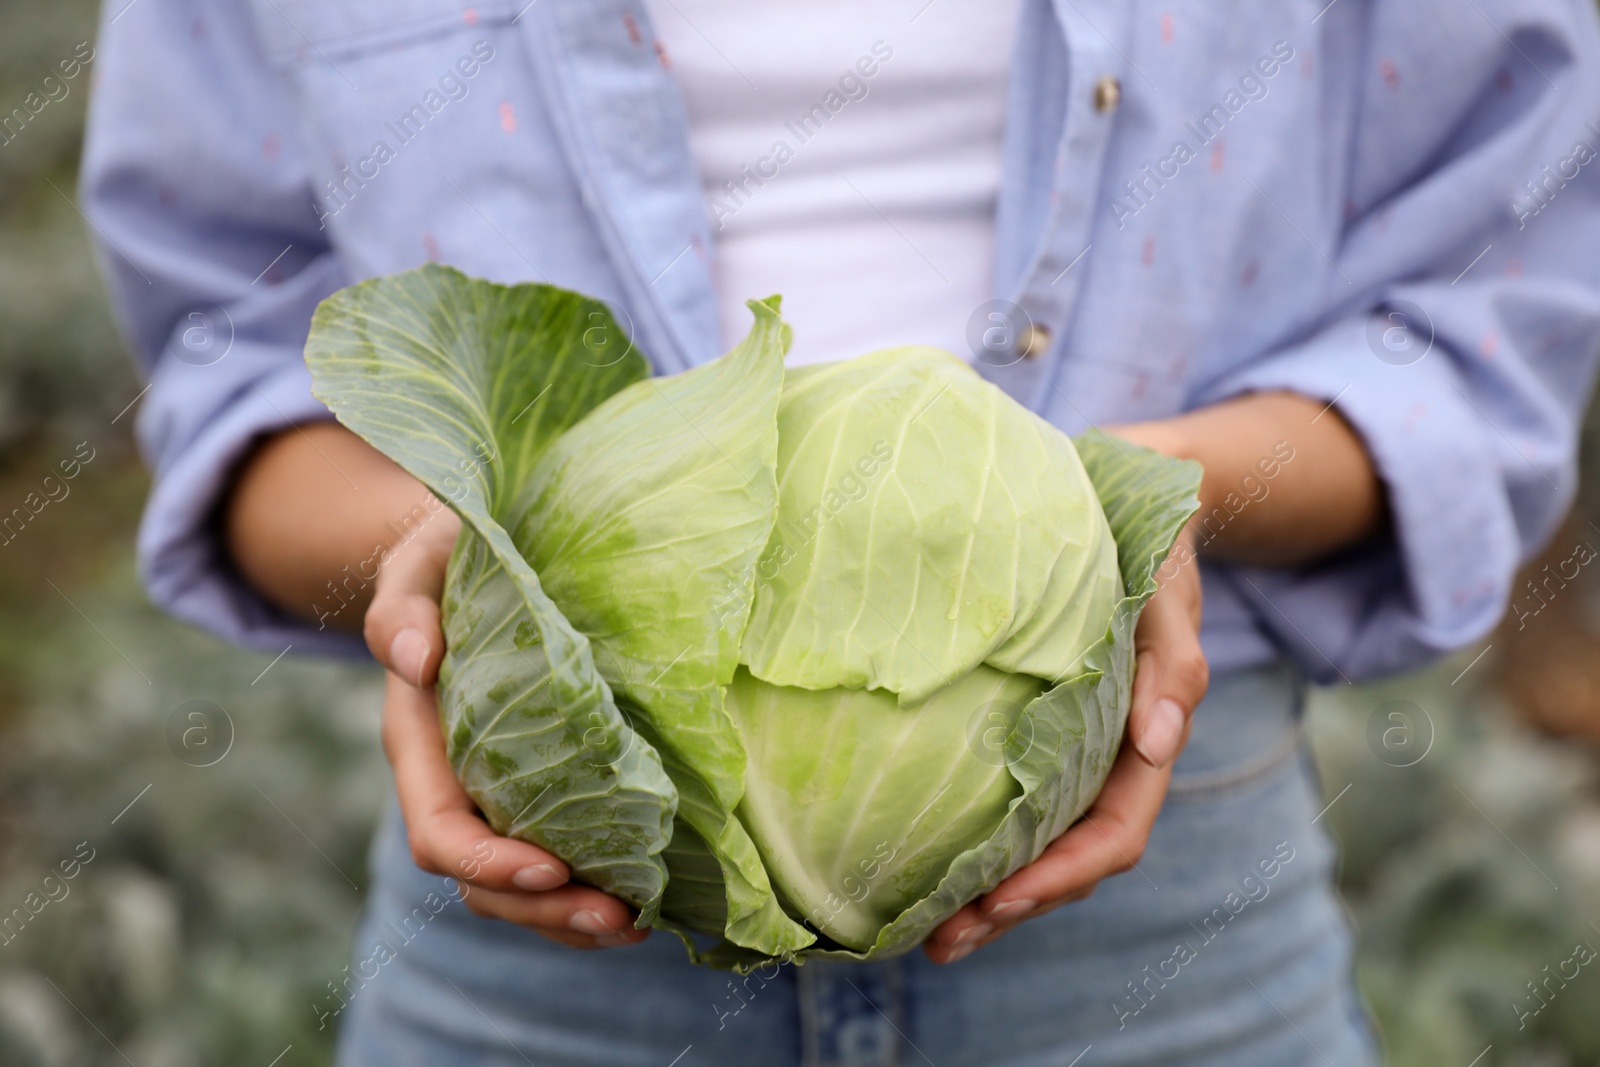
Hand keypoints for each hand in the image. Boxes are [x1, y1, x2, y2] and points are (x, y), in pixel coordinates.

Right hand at [364, 506, 648, 950]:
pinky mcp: (543, 789)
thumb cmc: (450, 554)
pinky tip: (649, 899)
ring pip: (521, 886)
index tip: (552, 866)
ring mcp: (498, 793)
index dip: (488, 860)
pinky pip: (559, 861)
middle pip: (483, 880)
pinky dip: (593, 891)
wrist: (481, 554)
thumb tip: (414, 659)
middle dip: (545, 909)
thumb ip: (401, 606)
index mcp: (420, 741)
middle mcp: (456, 781)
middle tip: (621, 919)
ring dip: (574, 917)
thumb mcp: (419, 564)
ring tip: (640, 925)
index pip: (440, 829)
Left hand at [925, 445, 1207, 962]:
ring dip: (988, 895)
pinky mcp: (1033, 732)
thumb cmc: (1150, 544)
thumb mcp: (1169, 587)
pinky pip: (1009, 804)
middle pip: (1068, 861)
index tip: (1000, 902)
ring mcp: (1071, 753)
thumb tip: (1159, 740)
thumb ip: (1172, 658)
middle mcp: (1107, 759)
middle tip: (939, 941)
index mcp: (1146, 738)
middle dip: (1011, 909)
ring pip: (1036, 846)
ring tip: (921, 930)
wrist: (1128, 497)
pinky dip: (974, 842)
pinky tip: (920, 860)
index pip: (1114, 832)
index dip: (1062, 877)